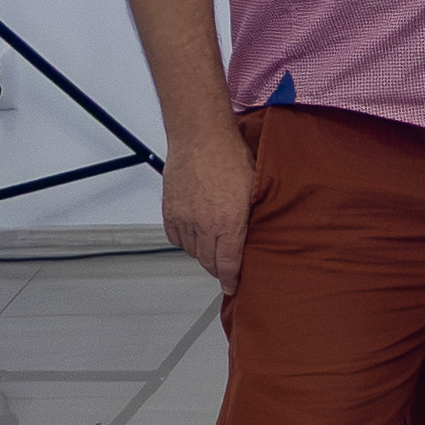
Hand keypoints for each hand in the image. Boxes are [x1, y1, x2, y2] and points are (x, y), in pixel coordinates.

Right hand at [161, 132, 256, 291]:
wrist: (201, 137)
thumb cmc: (230, 156)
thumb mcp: (254, 190)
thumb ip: (251, 216)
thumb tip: (254, 235)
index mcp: (229, 222)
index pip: (228, 263)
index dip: (230, 279)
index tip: (232, 287)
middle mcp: (205, 224)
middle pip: (208, 261)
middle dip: (217, 268)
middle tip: (224, 269)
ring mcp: (185, 219)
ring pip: (192, 251)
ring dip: (202, 253)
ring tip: (212, 246)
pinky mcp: (170, 211)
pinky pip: (176, 238)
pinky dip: (186, 240)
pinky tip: (195, 234)